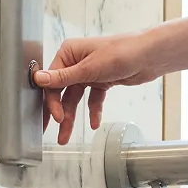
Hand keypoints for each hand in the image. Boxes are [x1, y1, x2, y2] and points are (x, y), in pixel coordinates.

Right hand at [34, 33, 162, 144]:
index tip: (55, 117)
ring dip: (72, 117)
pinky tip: (93, 123)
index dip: (51, 101)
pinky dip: (92, 111)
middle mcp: (76, 62)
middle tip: (50, 129)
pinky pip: (92, 100)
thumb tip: (39, 79)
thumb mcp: (89, 68)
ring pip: (75, 99)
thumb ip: (63, 77)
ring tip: (66, 135)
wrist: (149, 56)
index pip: (51, 81)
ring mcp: (89, 72)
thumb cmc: (122, 52)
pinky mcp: (101, 81)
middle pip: (61, 91)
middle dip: (57, 112)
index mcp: (69, 53)